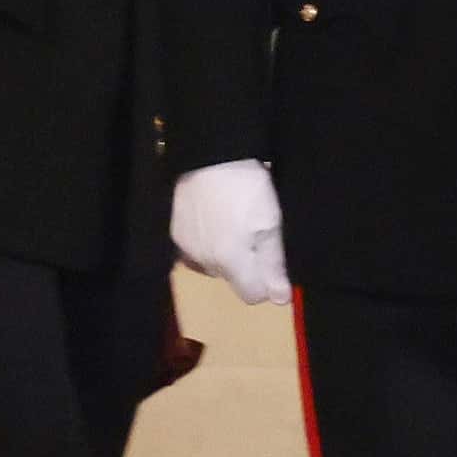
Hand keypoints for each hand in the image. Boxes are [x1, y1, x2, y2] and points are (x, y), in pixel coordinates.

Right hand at [171, 159, 291, 306]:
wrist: (209, 157)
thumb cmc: (246, 188)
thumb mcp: (270, 223)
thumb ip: (274, 265)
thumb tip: (280, 300)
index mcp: (231, 262)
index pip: (252, 295)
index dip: (267, 282)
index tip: (272, 258)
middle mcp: (205, 263)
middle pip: (233, 280)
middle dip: (246, 265)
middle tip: (254, 232)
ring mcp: (187, 249)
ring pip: (214, 265)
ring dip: (225, 253)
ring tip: (233, 222)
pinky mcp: (176, 234)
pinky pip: (196, 251)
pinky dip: (207, 242)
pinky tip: (214, 219)